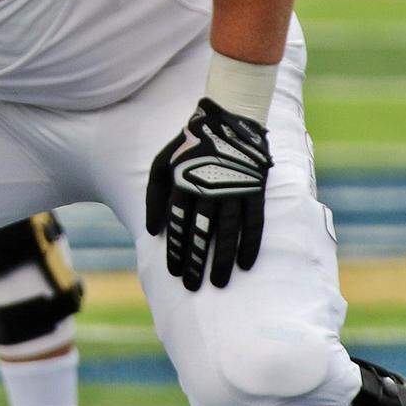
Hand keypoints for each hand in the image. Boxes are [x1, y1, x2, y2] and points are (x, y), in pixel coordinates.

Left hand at [146, 97, 271, 290]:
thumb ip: (153, 196)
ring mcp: (233, 190)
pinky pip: (253, 222)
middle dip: (196, 262)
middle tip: (192, 287)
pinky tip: (245, 264)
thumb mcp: (161, 163)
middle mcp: (208, 189)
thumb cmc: (189, 145)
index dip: (176, 250)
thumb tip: (151, 231)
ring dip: (223, 260)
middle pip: (201, 233)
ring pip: (227, 232)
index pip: (178, 224)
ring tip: (219, 283)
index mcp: (184, 183)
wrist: (227, 118)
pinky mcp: (254, 190)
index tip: (174, 272)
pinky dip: (250, 244)